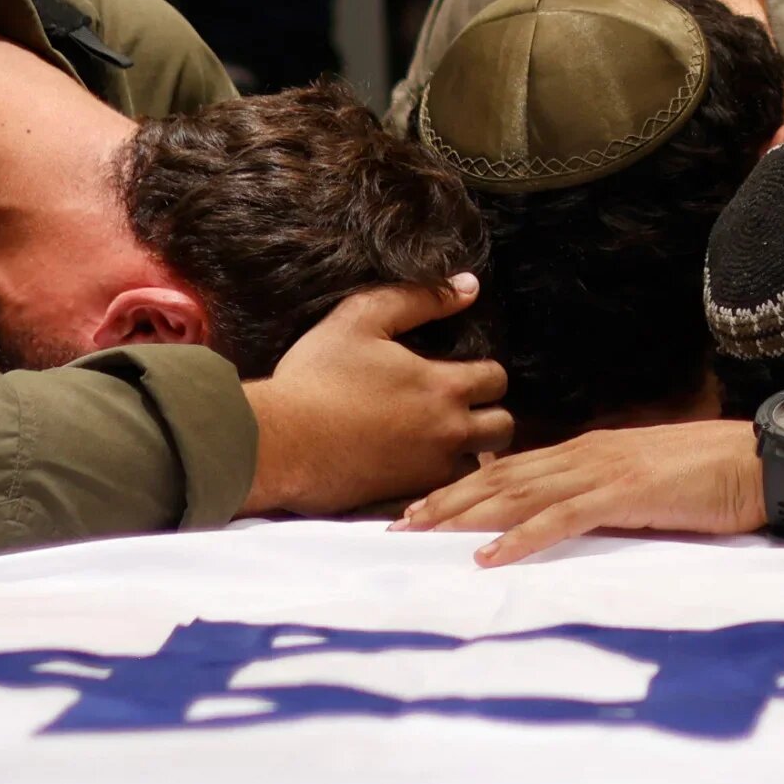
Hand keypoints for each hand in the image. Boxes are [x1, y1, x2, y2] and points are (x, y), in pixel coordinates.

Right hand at [243, 274, 511, 515]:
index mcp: (443, 387)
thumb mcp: (362, 317)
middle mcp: (447, 432)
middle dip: (490, 417)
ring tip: (439, 440)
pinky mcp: (407, 497)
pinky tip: (413, 464)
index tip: (462, 373)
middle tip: (461, 410)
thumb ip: (420, 298)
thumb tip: (469, 286)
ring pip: (476, 465)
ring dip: (467, 452)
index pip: (497, 380)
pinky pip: (445, 492)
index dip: (484, 373)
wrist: (280, 440)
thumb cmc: (317, 376)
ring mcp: (429, 469)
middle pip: (503, 429)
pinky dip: (438, 479)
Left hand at [391, 420, 764, 565]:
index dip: (463, 485)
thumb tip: (569, 514)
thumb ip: (602, 493)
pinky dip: (521, 537)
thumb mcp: (642, 483)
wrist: (759, 464)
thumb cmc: (708, 476)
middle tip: (400, 522)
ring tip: (424, 534)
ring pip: (518, 493)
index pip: (511, 467)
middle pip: (500, 476)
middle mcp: (585, 453)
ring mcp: (602, 471)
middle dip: (447, 498)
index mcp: (588, 449)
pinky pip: (562, 518)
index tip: (423, 506)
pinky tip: (489, 556)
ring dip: (466, 515)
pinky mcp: (624, 495)